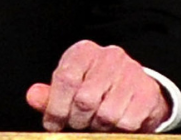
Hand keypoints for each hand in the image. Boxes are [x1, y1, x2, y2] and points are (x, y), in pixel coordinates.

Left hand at [25, 40, 169, 132]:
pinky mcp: (147, 92)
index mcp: (84, 52)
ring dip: (98, 126)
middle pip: (85, 99)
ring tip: (97, 121)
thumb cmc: (95, 89)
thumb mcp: (69, 89)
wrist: (136, 91)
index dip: (56, 108)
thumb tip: (33, 96)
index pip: (65, 79)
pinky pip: (127, 122)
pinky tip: (116, 122)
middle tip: (78, 124)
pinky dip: (118, 129)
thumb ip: (50, 95)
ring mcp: (132, 72)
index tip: (53, 124)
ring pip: (106, 114)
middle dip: (77, 120)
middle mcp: (110, 56)